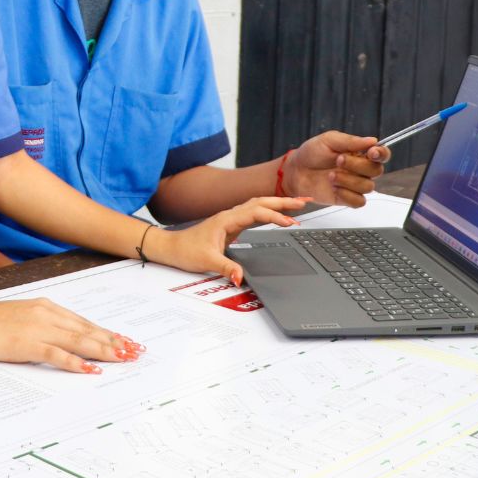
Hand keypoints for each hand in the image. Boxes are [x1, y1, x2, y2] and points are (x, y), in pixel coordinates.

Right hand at [0, 296, 144, 373]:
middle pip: (88, 331)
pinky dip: (75, 362)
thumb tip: (65, 338)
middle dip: (114, 342)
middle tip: (136, 351)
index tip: (125, 341)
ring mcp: (37, 328)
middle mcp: (47, 315)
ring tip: (124, 358)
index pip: (84, 323)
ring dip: (104, 350)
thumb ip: (43, 324)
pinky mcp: (26, 343)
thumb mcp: (22, 317)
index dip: (107, 333)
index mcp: (47, 308)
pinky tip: (90, 369)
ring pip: (79, 340)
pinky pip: (56, 354)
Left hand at [147, 196, 306, 284]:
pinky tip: (278, 215)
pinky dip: (270, 211)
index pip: (256, 213)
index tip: (290, 223)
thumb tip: (240, 277)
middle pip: (262, 202)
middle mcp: (230, 216)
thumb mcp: (206, 261)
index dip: (275, 217)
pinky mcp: (232, 226)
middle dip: (284, 202)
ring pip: (259, 205)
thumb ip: (225, 268)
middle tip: (306, 201)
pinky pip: (255, 213)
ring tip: (298, 204)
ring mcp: (231, 219)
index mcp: (226, 220)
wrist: (171, 248)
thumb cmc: (185, 251)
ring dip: (278, 203)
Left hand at [285, 131, 390, 207]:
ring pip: (368, 187)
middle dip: (357, 165)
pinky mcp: (346, 198)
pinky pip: (359, 201)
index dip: (381, 154)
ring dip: (349, 180)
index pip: (381, 154)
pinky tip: (334, 188)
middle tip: (338, 160)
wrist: (295, 171)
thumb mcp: (329, 140)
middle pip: (376, 171)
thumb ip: (351, 141)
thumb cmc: (311, 153)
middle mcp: (360, 169)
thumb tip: (372, 140)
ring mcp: (354, 185)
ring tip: (330, 175)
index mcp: (359, 153)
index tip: (371, 152)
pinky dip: (348, 195)